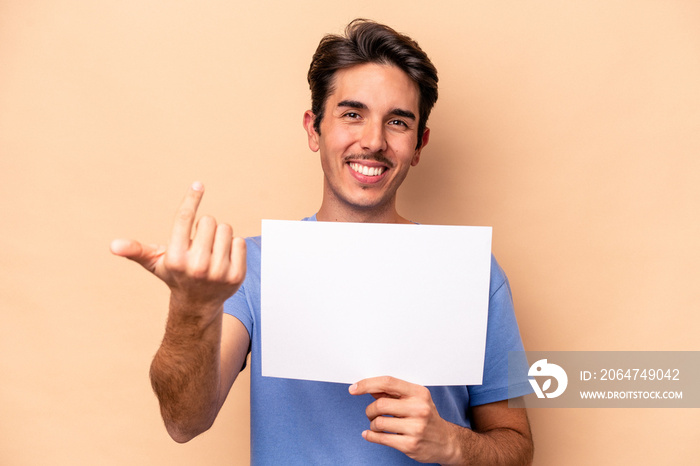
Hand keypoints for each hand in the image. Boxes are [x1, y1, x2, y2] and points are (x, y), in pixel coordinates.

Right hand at [110, 182, 246, 309]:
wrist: (198, 304)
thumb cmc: (175, 275)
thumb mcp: (154, 262)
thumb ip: (135, 250)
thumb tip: (113, 245)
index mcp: (175, 259)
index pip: (184, 219)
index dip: (191, 198)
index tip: (198, 184)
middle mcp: (197, 266)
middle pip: (209, 220)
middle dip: (204, 227)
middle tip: (199, 244)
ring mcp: (219, 272)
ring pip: (226, 229)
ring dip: (219, 235)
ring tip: (211, 251)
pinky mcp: (236, 276)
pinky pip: (240, 242)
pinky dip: (233, 246)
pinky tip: (224, 258)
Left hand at [349, 376, 459, 463]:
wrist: (445, 442)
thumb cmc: (426, 417)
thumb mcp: (414, 400)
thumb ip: (393, 393)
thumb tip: (368, 387)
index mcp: (419, 393)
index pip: (388, 382)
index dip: (367, 384)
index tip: (354, 388)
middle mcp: (419, 409)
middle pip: (380, 404)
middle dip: (370, 410)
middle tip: (371, 413)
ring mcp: (416, 428)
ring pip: (379, 422)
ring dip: (372, 424)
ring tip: (377, 425)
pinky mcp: (410, 445)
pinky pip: (381, 438)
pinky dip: (371, 436)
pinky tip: (370, 434)